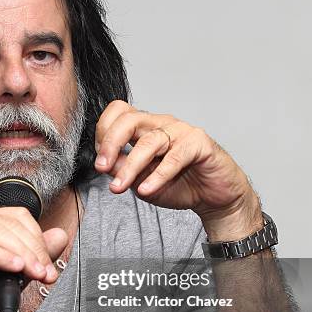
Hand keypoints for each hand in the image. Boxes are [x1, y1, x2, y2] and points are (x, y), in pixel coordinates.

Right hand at [0, 208, 67, 311]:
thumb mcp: (13, 277)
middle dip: (34, 250)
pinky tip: (14, 268)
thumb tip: (60, 235)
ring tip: (33, 274)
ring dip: (21, 254)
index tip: (49, 267)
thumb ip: (34, 256)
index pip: (18, 218)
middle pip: (10, 224)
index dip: (38, 239)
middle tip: (45, 274)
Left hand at [94, 100, 262, 238]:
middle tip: (102, 167)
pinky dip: (158, 175)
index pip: (118, 113)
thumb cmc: (178, 184)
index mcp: (144, 128)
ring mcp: (181, 131)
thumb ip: (122, 170)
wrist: (212, 198)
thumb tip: (105, 164)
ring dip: (130, 166)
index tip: (99, 161)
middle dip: (110, 143)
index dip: (103, 133)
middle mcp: (161, 124)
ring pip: (149, 141)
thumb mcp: (140, 181)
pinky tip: (146, 189)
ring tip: (119, 187)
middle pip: (129, 120)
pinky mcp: (199, 143)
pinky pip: (175, 157)